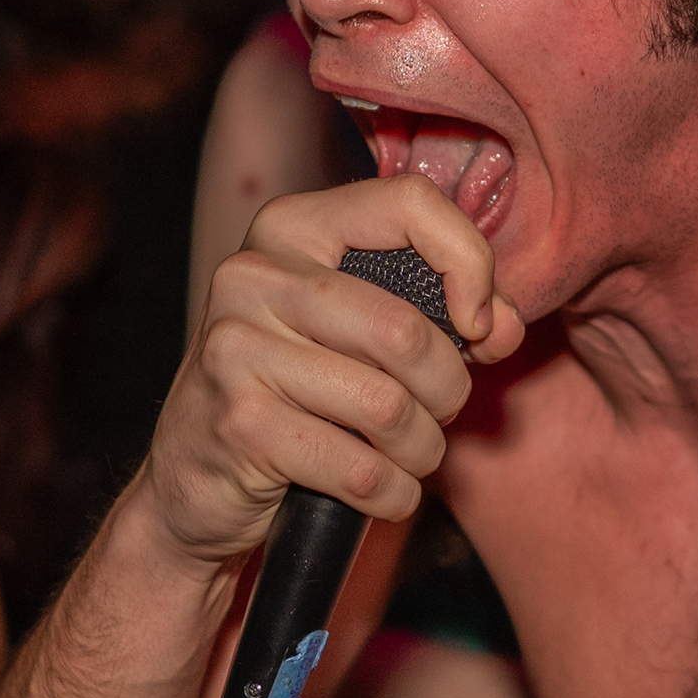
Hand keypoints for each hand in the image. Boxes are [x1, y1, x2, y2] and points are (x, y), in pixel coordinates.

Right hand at [151, 176, 522, 572]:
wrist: (195, 481)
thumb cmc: (296, 396)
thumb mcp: (360, 335)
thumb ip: (444, 312)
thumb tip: (502, 323)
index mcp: (290, 228)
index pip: (410, 202)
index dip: (470, 262)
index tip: (478, 324)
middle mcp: (253, 274)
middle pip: (406, 329)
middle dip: (447, 389)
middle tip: (435, 413)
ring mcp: (236, 348)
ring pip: (389, 407)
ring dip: (421, 450)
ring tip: (406, 456)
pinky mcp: (238, 424)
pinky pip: (362, 470)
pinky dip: (392, 495)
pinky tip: (379, 491)